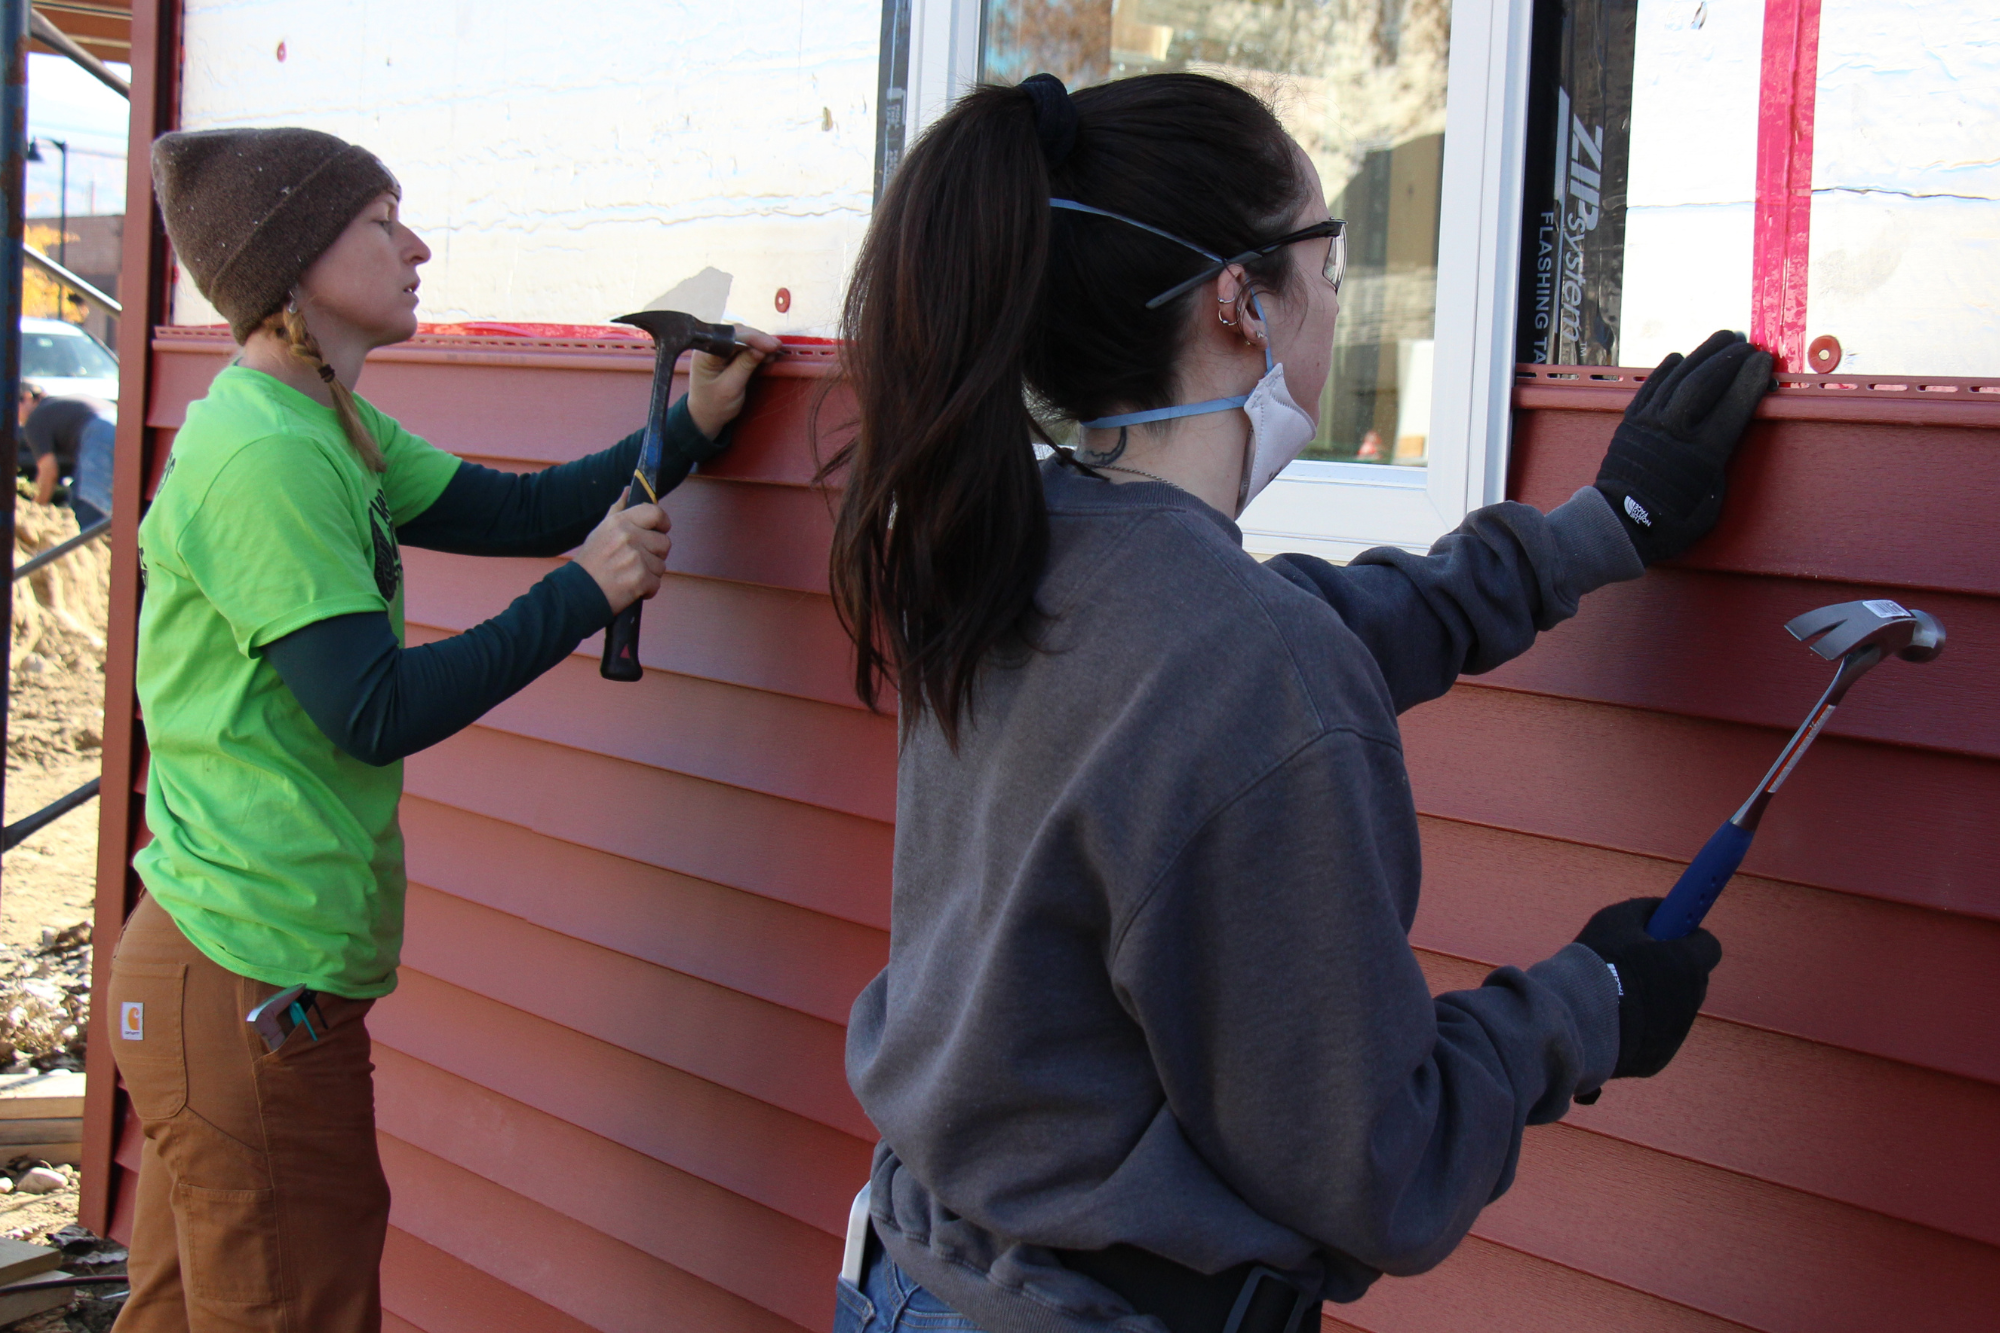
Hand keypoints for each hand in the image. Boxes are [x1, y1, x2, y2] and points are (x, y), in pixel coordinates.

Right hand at [574, 494, 670, 612]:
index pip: (656, 513)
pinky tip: (630, 588)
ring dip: (649, 574)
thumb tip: (628, 490)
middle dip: (655, 555)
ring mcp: (635, 558)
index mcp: (620, 522)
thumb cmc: (591, 562)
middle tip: (636, 561)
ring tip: (628, 575)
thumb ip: (618, 510)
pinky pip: (656, 584)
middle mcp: (628, 536)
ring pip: (661, 566)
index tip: (660, 530)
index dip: (663, 522)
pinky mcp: (640, 579)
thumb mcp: (601, 531)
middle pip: (664, 543)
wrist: (577, 593)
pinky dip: (646, 590)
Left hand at [687, 324, 783, 438]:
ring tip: (775, 350)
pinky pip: (743, 345)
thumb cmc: (714, 405)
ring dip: (759, 342)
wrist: (706, 415)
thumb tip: (761, 349)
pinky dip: (756, 348)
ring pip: (742, 337)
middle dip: (758, 338)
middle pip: (737, 333)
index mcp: (705, 354)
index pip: (730, 338)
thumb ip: (744, 366)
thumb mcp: (731, 388)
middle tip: (777, 346)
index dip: (752, 338)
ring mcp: (718, 348)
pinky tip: (768, 353)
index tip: (771, 345)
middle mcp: (710, 346)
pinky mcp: (727, 353)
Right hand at [1574, 897, 1721, 1080]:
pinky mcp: (1658, 1059)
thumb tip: (1664, 907)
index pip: (1709, 945)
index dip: (1688, 938)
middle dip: (1669, 970)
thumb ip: (1647, 909)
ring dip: (1653, 999)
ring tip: (1613, 995)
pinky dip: (1639, 1028)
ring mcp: (1676, 1033)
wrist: (1574, 1019)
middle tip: (1634, 965)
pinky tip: (1611, 1020)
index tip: (1668, 936)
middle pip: (1690, 979)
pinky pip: (1655, 1036)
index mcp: (1687, 964)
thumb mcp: (1616, 919)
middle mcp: (1691, 1000)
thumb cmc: (1597, 962)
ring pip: (1672, 1009)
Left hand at [1594, 330, 1773, 563]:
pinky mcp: (1629, 423)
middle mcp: (1675, 431)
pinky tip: (1679, 357)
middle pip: (1706, 382)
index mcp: (1702, 453)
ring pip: (1678, 377)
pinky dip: (1665, 370)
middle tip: (1747, 344)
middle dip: (1729, 358)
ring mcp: (1649, 423)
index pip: (1734, 404)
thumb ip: (1721, 467)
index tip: (1764, 361)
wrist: (1618, 526)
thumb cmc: (1671, 523)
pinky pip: (1650, 388)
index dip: (1751, 379)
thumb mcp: (1711, 502)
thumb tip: (1724, 441)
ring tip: (1722, 339)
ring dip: (1702, 354)